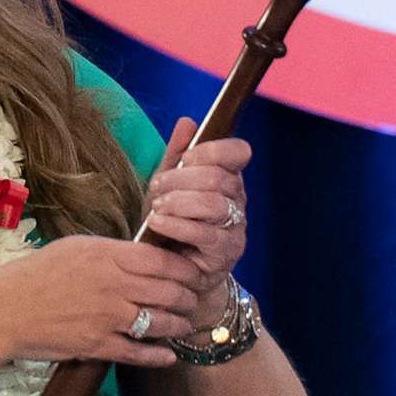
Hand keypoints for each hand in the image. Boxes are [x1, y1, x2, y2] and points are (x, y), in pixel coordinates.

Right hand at [0, 235, 208, 367]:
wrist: (1, 312)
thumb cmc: (33, 275)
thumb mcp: (73, 248)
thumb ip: (111, 252)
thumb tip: (142, 255)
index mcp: (106, 255)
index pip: (161, 259)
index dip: (185, 268)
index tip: (193, 273)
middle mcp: (112, 284)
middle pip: (169, 290)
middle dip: (189, 297)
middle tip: (194, 300)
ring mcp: (107, 317)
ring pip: (160, 322)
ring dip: (179, 325)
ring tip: (185, 325)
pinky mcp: (97, 345)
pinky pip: (138, 352)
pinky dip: (158, 356)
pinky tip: (169, 356)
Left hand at [139, 117, 250, 330]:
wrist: (169, 273)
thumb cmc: (169, 225)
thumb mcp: (167, 186)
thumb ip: (176, 156)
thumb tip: (187, 122)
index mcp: (227, 178)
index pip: (238, 152)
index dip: (213, 149)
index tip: (185, 158)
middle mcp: (237, 201)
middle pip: (219, 177)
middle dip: (182, 178)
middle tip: (157, 185)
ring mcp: (235, 229)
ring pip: (215, 204)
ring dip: (180, 201)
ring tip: (157, 206)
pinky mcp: (224, 255)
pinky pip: (205, 234)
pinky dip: (178, 225)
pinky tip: (159, 223)